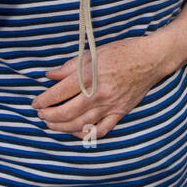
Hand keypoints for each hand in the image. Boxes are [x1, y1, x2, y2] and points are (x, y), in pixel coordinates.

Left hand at [32, 35, 167, 139]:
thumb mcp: (93, 53)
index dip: (43, 100)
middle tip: (40, 114)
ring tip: (51, 124)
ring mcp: (110, 105)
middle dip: (48, 116)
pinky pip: (100, 130)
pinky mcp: (120, 112)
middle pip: (66, 112)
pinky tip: (75, 131)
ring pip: (80, 124)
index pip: (58, 93)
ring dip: (61, 127)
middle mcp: (99, 93)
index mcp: (90, 75)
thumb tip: (49, 76)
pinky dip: (85, 134)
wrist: (151, 58)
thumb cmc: (123, 52)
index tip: (35, 102)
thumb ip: (69, 66)